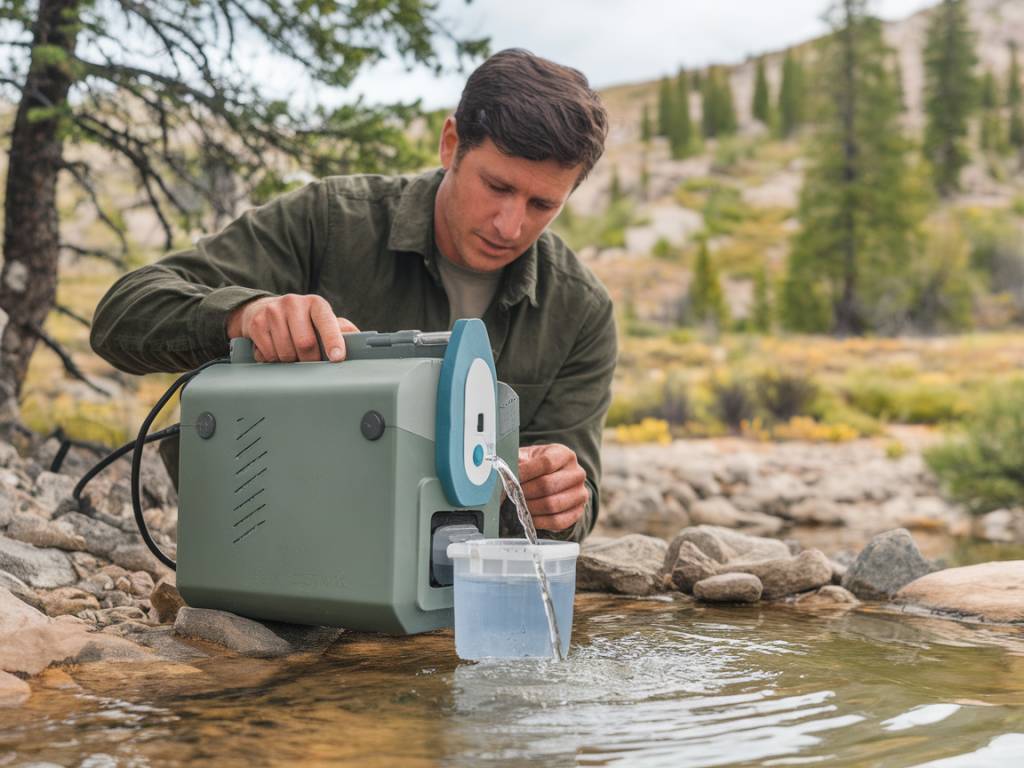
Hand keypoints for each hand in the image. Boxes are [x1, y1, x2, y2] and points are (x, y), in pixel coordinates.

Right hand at [226, 294, 358, 362]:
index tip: (337, 357)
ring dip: (291, 361)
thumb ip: (341, 329)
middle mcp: (294, 303)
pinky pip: (269, 353)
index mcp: (316, 303)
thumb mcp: (322, 320)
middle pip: (305, 343)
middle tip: (310, 361)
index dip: (333, 341)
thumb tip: (360, 339)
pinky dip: (274, 359)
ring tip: (292, 353)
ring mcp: (273, 311)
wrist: (263, 309)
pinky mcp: (256, 323)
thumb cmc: (301, 320)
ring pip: (286, 352)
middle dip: (310, 359)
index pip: (327, 322)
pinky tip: (276, 350)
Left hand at [517, 443, 587, 531]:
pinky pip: (558, 521)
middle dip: (525, 492)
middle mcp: (577, 473)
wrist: (551, 481)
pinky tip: (529, 517)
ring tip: (519, 505)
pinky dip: (540, 521)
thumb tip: (504, 472)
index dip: (526, 472)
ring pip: (553, 505)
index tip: (510, 478)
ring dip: (531, 507)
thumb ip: (517, 462)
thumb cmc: (536, 468)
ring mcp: (580, 494)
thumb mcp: (528, 457)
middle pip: (548, 485)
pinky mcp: (578, 512)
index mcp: (565, 455)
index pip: (546, 462)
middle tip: (512, 495)